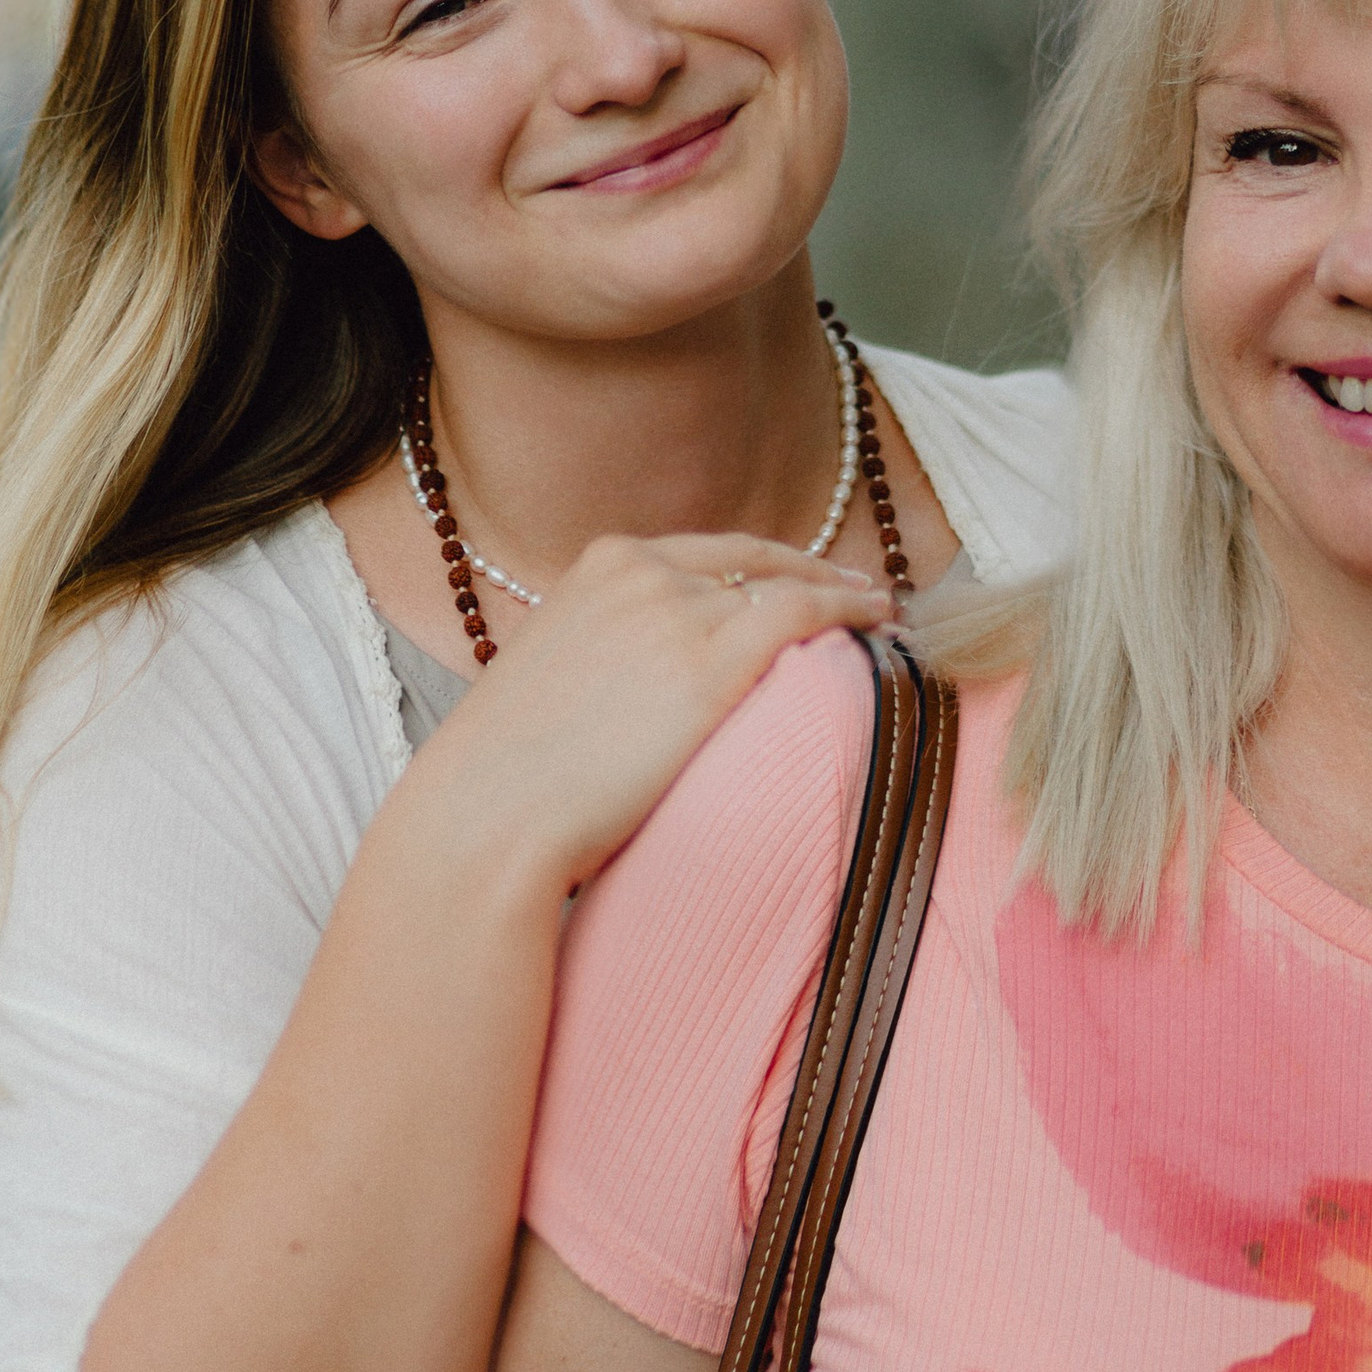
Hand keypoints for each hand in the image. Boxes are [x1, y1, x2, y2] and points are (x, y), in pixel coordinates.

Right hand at [390, 531, 889, 907]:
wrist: (489, 816)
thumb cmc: (510, 777)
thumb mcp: (553, 678)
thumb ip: (606, 655)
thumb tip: (644, 685)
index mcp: (600, 565)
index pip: (706, 555)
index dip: (763, 566)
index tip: (799, 578)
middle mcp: (644, 571)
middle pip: (754, 564)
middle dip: (811, 574)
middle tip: (860, 590)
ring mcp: (680, 610)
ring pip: (789, 589)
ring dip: (842, 600)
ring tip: (882, 618)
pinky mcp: (713, 660)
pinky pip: (806, 614)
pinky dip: (851, 610)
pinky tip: (883, 625)